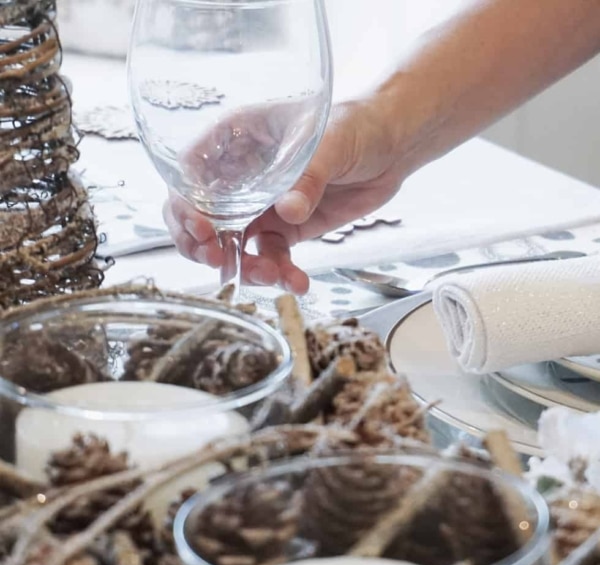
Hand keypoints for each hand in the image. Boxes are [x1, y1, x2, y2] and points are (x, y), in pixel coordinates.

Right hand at [164, 97, 406, 293]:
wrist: (391, 148)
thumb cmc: (356, 124)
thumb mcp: (330, 142)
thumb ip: (307, 176)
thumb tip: (288, 211)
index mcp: (237, 142)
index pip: (192, 175)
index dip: (186, 205)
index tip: (203, 230)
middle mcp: (242, 177)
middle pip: (203, 216)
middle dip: (205, 245)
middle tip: (221, 262)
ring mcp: (263, 205)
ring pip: (235, 244)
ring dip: (245, 267)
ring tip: (270, 277)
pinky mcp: (287, 228)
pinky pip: (273, 256)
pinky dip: (281, 273)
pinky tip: (297, 283)